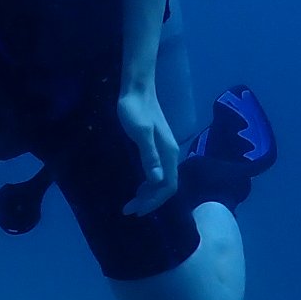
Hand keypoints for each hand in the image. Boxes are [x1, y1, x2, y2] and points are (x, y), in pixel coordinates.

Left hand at [117, 83, 179, 216]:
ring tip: (133, 202)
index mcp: (168, 153)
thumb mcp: (140, 133)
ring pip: (162, 180)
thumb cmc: (135, 109)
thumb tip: (156, 181)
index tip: (137, 210)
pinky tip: (139, 186)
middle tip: (130, 211)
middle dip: (150, 201)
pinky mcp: (156, 146)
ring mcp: (164, 150)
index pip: (167, 186)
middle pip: (166, 186)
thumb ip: (149, 156)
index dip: (154, 201)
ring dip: (149, 194)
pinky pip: (157, 171)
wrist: (136, 89)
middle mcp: (170, 154)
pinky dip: (149, 183)